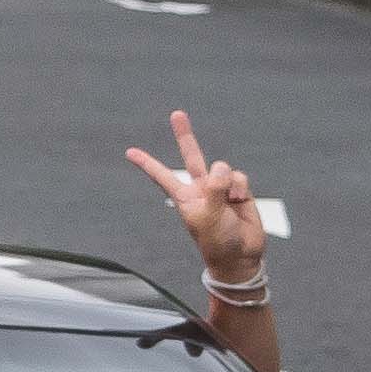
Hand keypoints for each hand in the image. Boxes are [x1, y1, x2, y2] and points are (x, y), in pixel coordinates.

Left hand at [123, 109, 265, 287]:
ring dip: (228, 183)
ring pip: (223, 168)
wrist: (241, 257)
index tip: (129, 152)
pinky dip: (240, 187)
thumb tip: (221, 168)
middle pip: (191, 156)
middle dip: (185, 135)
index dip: (147, 164)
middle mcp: (201, 189)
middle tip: (176, 114)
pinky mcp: (238, 190)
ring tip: (230, 203)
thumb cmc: (218, 242)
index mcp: (185, 198)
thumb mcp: (209, 217)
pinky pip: (239, 176)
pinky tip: (239, 201)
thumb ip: (214, 189)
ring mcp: (220, 188)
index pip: (162, 177)